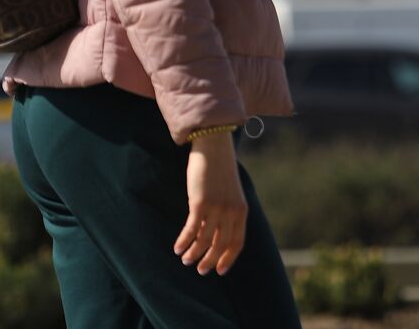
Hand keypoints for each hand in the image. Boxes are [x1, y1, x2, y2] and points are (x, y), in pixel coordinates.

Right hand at [174, 131, 246, 275]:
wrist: (214, 147)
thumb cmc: (220, 170)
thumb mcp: (230, 193)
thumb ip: (227, 212)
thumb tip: (215, 234)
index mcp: (242, 210)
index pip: (238, 242)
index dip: (228, 258)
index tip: (220, 271)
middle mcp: (232, 212)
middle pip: (221, 245)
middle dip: (210, 261)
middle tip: (200, 270)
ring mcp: (217, 208)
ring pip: (205, 240)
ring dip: (194, 253)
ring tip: (185, 260)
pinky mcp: (200, 203)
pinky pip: (192, 230)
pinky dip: (184, 241)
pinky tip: (177, 248)